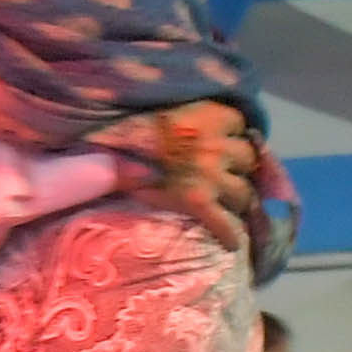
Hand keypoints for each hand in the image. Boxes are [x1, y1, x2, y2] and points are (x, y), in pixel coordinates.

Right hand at [114, 102, 259, 250]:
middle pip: (248, 159)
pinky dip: (230, 234)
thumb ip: (191, 115)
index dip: (231, 135)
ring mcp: (209, 175)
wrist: (103, 151)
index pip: (240, 124)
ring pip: (244, 192)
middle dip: (239, 167)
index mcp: (207, 115)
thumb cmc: (128, 127)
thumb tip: (205, 127)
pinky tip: (231, 243)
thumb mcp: (165, 109)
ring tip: (223, 204)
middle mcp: (215, 143)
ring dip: (236, 199)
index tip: (222, 141)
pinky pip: (226, 224)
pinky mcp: (198, 202)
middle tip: (225, 175)